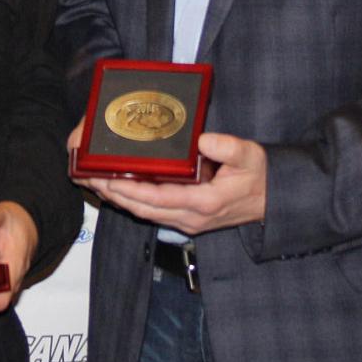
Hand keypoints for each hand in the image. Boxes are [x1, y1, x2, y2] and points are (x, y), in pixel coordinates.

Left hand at [72, 131, 266, 234]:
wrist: (273, 200)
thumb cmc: (259, 176)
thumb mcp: (250, 156)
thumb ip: (228, 147)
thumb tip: (202, 139)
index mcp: (203, 202)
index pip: (158, 198)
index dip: (130, 189)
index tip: (108, 177)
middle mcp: (190, 217)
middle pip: (142, 209)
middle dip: (114, 194)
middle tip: (89, 177)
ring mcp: (187, 221)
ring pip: (144, 214)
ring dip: (119, 200)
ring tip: (95, 182)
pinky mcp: (186, 219)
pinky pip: (152, 213)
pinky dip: (132, 202)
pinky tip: (118, 190)